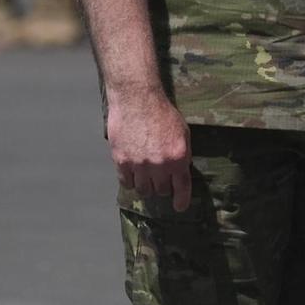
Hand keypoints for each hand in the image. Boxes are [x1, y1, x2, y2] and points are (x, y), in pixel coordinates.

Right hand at [106, 87, 191, 210]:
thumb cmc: (161, 112)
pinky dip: (129, 180)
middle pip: (161, 191)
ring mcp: (139, 164)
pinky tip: (132, 173)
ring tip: (145, 176)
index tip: (179, 207)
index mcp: (178, 157)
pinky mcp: (122, 161)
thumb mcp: (182, 132)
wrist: (136, 97)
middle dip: (162, 187)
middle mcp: (159, 164)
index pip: (181, 188)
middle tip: (160, 180)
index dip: (181, 201)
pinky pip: (126, 182)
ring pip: (143, 189)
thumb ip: (181, 155)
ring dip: (145, 185)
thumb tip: (180, 172)